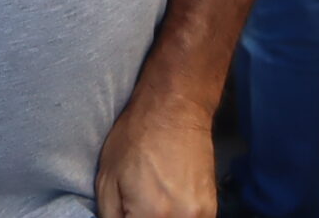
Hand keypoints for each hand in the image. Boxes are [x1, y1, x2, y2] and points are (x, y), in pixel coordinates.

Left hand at [96, 93, 216, 217]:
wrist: (174, 110)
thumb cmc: (135, 138)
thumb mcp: (107, 178)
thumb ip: (110, 216)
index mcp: (150, 214)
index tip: (125, 213)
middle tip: (134, 207)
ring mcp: (201, 216)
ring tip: (150, 204)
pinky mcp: (211, 210)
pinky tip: (164, 207)